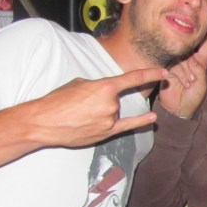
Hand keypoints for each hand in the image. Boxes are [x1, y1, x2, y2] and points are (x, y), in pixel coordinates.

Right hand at [26, 66, 167, 146]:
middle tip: (80, 104)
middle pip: (117, 99)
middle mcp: (111, 104)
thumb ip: (98, 86)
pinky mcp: (106, 133)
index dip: (150, 74)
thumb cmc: (58, 100)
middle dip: (102, 99)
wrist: (44, 122)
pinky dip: (140, 122)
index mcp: (104, 87)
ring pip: (114, 112)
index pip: (133, 78)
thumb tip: (106, 92)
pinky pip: (127, 126)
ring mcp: (109, 120)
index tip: (163, 73)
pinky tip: (152, 118)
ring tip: (80, 115)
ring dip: (100, 112)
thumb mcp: (79, 83)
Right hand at [156, 33, 206, 118]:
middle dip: (192, 59)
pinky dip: (179, 74)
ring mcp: (178, 64)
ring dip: (186, 71)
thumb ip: (199, 70)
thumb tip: (192, 58)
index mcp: (200, 63)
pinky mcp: (168, 68)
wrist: (179, 109)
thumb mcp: (201, 84)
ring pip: (181, 57)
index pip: (205, 46)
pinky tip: (182, 82)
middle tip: (194, 73)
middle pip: (190, 49)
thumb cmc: (193, 98)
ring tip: (189, 83)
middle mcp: (189, 61)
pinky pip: (173, 65)